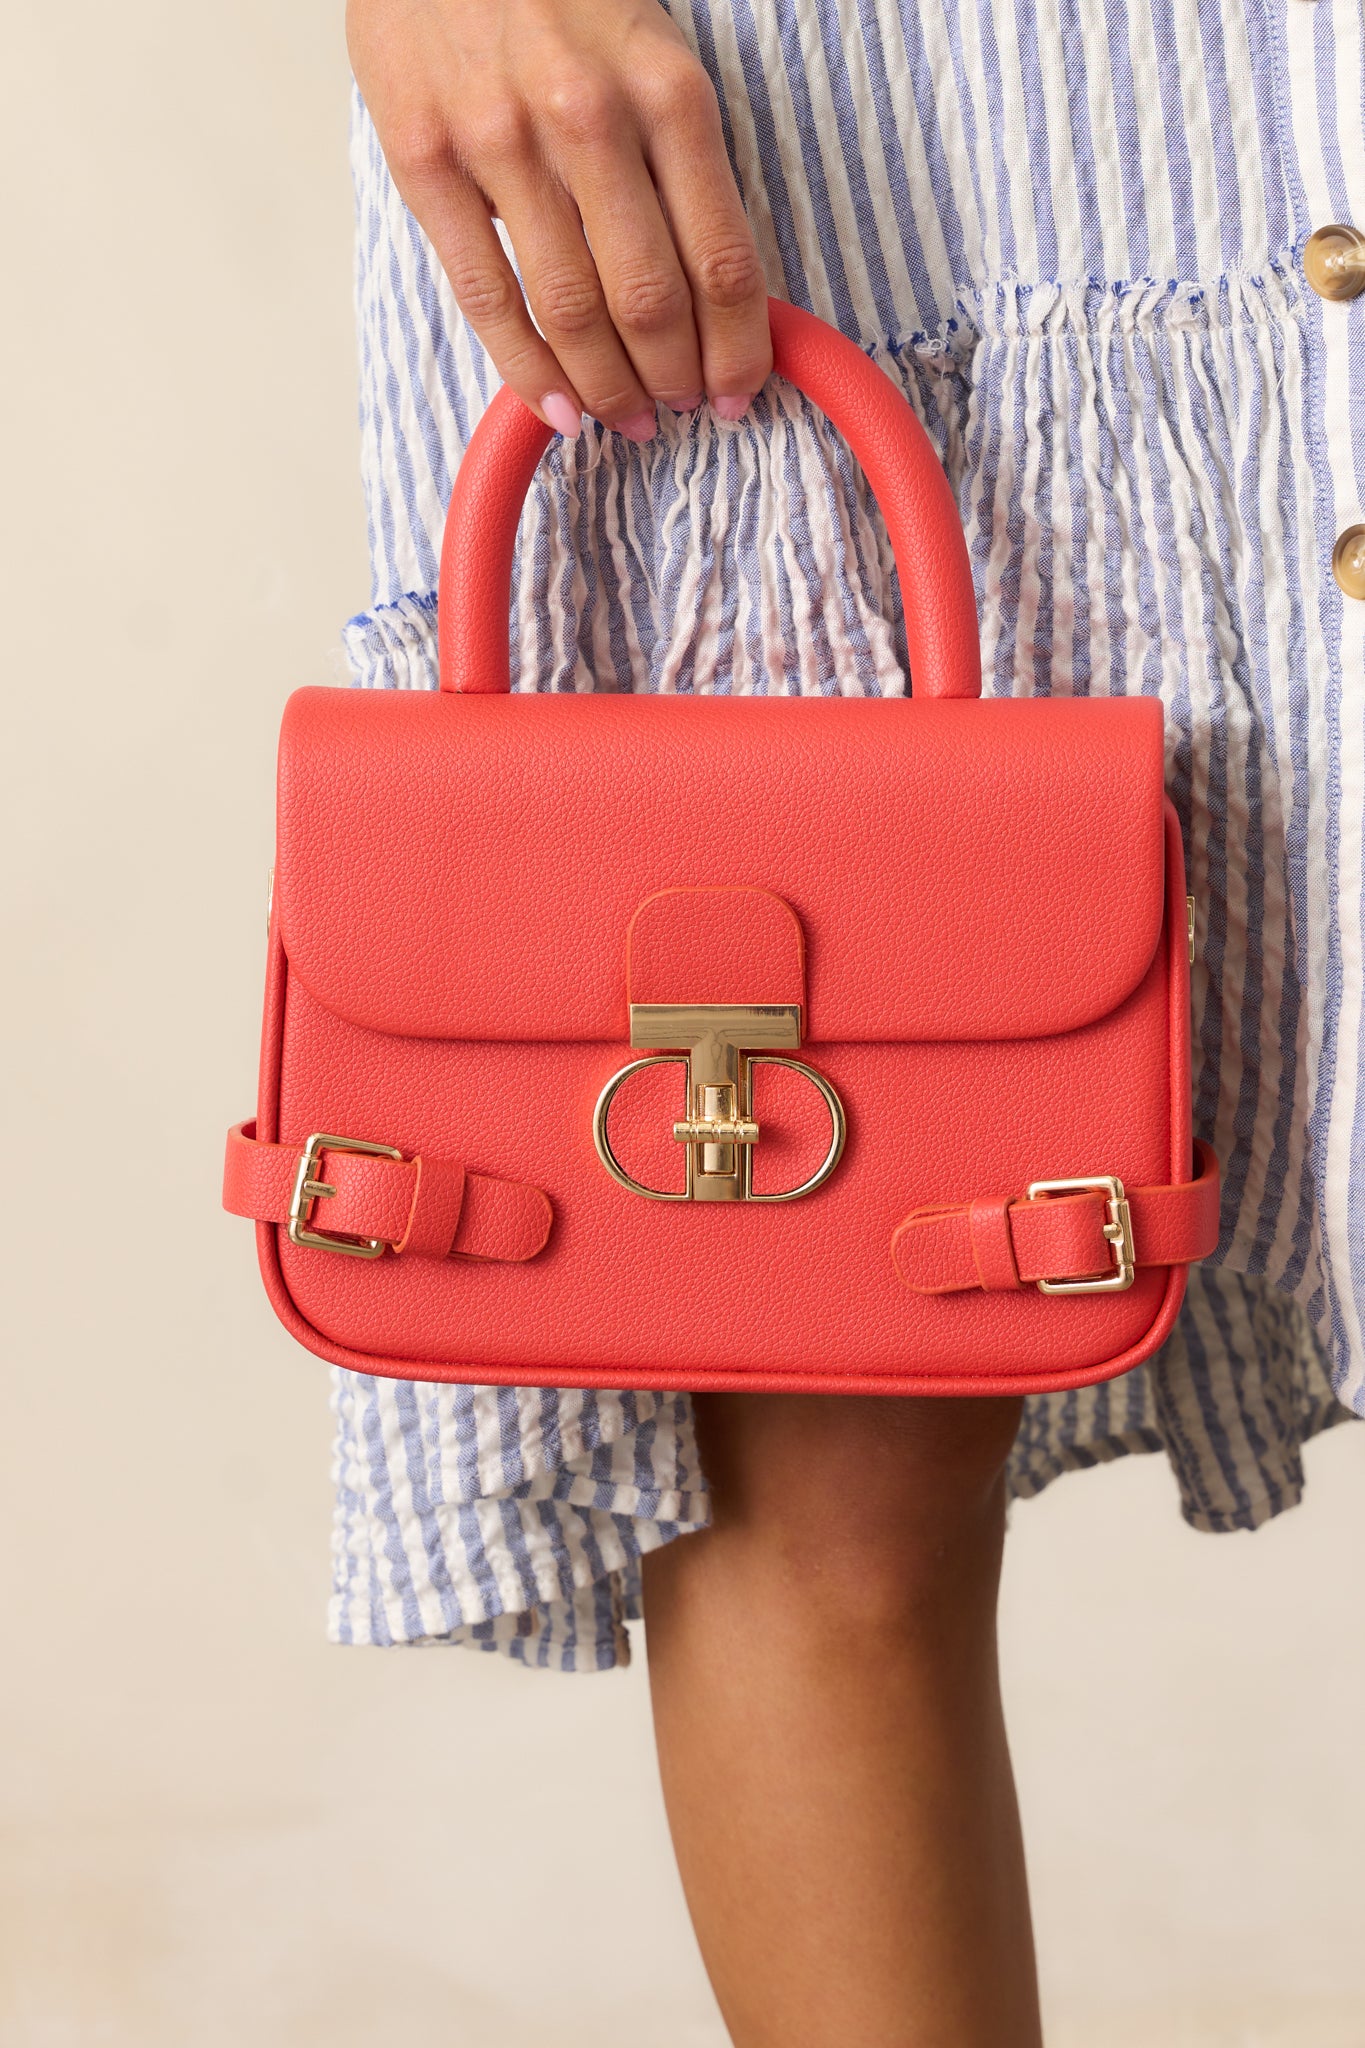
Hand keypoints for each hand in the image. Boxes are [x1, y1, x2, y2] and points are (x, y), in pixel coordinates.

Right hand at [348, 0, 772, 439]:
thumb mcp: (650, 46)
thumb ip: (678, 156)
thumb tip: (714, 285)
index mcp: (667, 89)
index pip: (723, 261)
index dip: (739, 350)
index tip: (743, 392)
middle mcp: (589, 119)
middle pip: (651, 302)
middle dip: (677, 380)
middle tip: (684, 411)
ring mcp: (500, 142)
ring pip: (572, 312)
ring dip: (609, 388)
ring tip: (627, 417)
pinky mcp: (425, 159)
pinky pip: (486, 296)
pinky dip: (527, 370)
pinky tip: (558, 410)